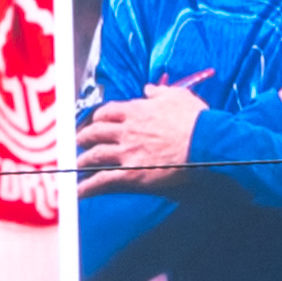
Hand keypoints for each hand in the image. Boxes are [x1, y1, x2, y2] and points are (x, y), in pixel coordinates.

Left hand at [77, 83, 210, 183]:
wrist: (204, 142)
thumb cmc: (195, 120)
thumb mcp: (178, 96)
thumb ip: (160, 92)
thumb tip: (149, 89)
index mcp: (136, 111)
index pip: (108, 112)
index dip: (98, 117)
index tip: (95, 121)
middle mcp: (126, 131)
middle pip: (95, 133)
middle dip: (83, 137)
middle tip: (78, 142)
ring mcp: (127, 153)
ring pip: (94, 156)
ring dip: (82, 161)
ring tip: (76, 166)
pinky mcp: (131, 174)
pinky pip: (102, 181)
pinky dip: (87, 187)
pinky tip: (78, 191)